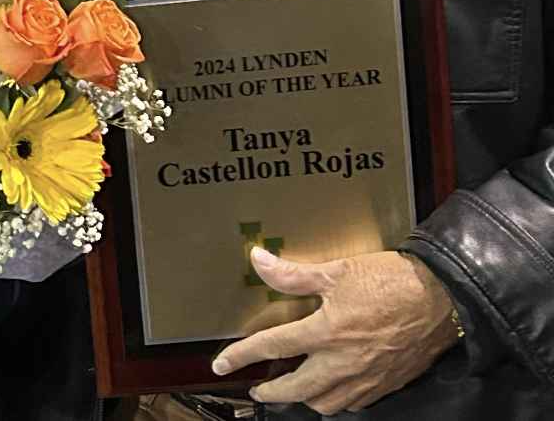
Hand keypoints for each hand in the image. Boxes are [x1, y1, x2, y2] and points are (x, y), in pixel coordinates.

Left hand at [212, 247, 458, 414]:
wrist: (442, 298)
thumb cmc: (392, 281)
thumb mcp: (337, 270)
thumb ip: (293, 273)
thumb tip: (259, 261)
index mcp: (327, 332)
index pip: (273, 347)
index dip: (242, 356)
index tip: (223, 365)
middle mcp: (344, 362)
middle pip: (296, 389)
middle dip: (272, 392)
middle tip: (257, 388)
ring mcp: (366, 377)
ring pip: (325, 403)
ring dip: (303, 398)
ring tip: (292, 388)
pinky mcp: (386, 384)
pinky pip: (353, 403)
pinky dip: (335, 399)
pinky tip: (330, 388)